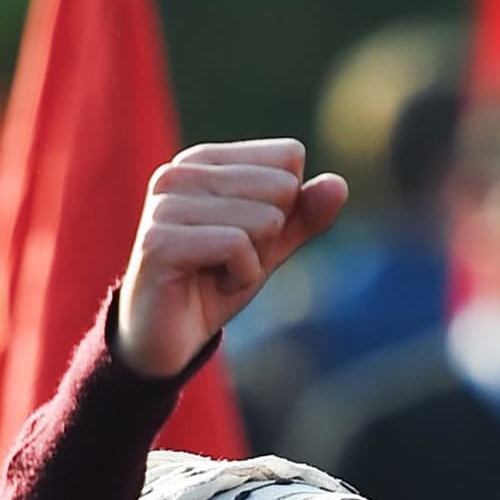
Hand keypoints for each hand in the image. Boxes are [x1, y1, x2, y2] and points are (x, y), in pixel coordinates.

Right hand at [118, 139, 346, 380]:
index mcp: (205, 160)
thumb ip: (303, 215)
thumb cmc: (213, 286)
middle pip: (281, 187)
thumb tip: (339, 185)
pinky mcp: (159, 240)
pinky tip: (209, 286)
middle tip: (228, 262)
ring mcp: (166, 204)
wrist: (166, 341)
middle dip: (268, 238)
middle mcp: (180, 171)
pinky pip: (239, 247)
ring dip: (253, 262)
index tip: (244, 238)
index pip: (288, 157)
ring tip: (215, 274)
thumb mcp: (269, 247)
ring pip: (263, 219)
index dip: (283, 209)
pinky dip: (240, 278)